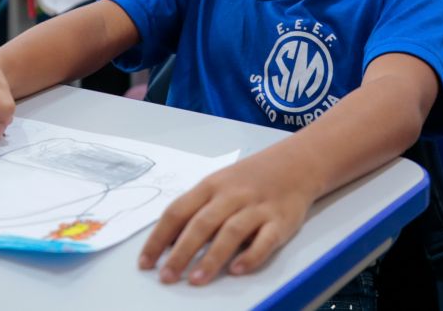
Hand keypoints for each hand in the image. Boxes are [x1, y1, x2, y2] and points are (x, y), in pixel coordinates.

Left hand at [139, 151, 318, 285]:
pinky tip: (238, 270)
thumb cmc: (249, 178)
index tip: (146, 263)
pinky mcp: (281, 220)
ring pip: (231, 232)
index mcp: (211, 185)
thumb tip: (167, 243)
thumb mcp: (219, 184)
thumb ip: (197, 209)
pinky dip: (252, 255)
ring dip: (212, 257)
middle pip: (202, 224)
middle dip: (181, 252)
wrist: (297, 163)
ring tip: (196, 280)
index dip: (159, 238)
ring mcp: (258, 207)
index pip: (178, 211)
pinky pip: (265, 240)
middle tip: (166, 277)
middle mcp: (232, 195)